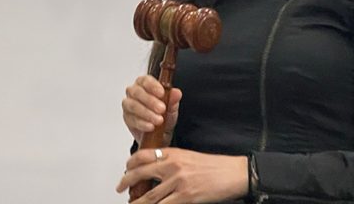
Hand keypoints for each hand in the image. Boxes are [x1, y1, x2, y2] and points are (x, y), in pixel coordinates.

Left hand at [115, 147, 246, 202]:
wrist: (234, 173)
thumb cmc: (214, 166)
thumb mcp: (188, 157)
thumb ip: (171, 160)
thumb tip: (155, 168)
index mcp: (172, 153)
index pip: (143, 155)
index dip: (130, 163)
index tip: (126, 169)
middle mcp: (172, 166)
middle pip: (140, 173)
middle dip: (126, 181)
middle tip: (119, 187)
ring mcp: (178, 182)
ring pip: (149, 195)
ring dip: (138, 202)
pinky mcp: (186, 196)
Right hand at [122, 75, 180, 143]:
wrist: (160, 132)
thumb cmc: (163, 114)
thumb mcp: (172, 107)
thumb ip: (173, 99)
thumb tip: (176, 92)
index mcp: (145, 84)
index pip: (145, 80)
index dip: (153, 86)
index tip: (161, 93)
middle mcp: (134, 92)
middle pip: (137, 92)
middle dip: (150, 101)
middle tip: (161, 109)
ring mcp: (129, 105)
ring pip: (132, 105)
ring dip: (146, 113)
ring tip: (158, 120)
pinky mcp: (127, 118)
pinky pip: (131, 119)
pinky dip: (142, 123)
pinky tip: (150, 126)